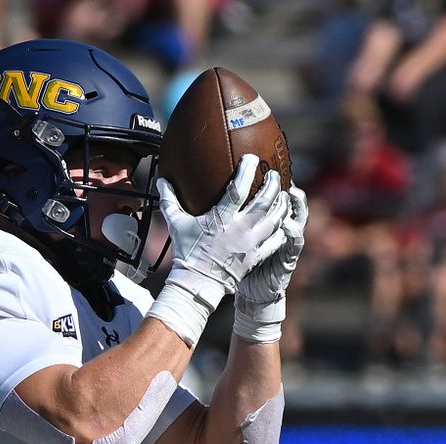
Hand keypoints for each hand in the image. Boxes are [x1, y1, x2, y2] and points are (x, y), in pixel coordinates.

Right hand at [147, 154, 288, 346]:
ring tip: (284, 195)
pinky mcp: (256, 256)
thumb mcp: (176, 224)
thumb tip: (161, 181)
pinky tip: (283, 221)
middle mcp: (239, 229)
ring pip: (275, 219)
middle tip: (275, 175)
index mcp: (220, 219)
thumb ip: (170, 201)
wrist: (197, 282)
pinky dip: (282, 228)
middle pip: (264, 202)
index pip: (237, 189)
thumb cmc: (186, 252)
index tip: (252, 158)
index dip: (247, 171)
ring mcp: (250, 244)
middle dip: (273, 185)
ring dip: (282, 205)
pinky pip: (276, 240)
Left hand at [234, 183, 307, 342]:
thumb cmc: (240, 265)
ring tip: (292, 192)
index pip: (270, 199)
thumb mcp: (234, 241)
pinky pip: (293, 244)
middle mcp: (278, 231)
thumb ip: (224, 222)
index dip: (270, 184)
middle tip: (278, 174)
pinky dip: (293, 232)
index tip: (264, 168)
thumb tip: (201, 204)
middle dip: (285, 188)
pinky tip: (288, 223)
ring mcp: (285, 244)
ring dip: (296, 206)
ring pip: (297, 220)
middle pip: (288, 205)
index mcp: (263, 225)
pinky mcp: (287, 259)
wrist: (252, 292)